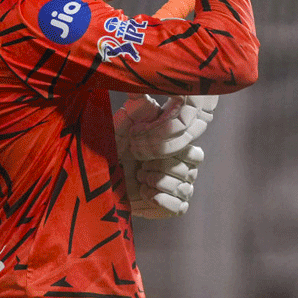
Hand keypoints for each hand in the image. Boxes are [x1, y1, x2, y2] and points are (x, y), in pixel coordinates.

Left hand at [114, 94, 217, 218]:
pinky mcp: (172, 207)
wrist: (102, 179)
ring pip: (184, 188)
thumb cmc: (114, 148)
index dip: (173, 154)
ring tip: (140, 178)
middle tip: (141, 166)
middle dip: (162, 168)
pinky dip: (160, 200)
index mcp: (178, 147)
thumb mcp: (125, 124)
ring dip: (158, 183)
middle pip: (189, 171)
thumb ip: (139, 106)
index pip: (195, 153)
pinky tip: (145, 192)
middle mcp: (183, 167)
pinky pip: (178, 207)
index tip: (148, 151)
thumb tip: (145, 90)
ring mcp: (179, 188)